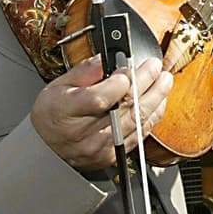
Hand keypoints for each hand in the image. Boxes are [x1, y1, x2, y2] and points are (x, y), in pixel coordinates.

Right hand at [31, 56, 171, 170]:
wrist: (48, 149)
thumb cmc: (52, 115)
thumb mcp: (57, 86)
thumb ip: (83, 72)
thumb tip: (104, 59)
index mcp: (66, 111)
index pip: (99, 98)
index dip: (119, 82)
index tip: (128, 68)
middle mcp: (84, 133)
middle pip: (124, 108)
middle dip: (146, 84)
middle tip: (156, 67)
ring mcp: (101, 147)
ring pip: (137, 121)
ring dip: (156, 99)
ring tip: (164, 81)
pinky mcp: (113, 155)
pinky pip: (139, 134)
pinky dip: (152, 116)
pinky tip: (158, 101)